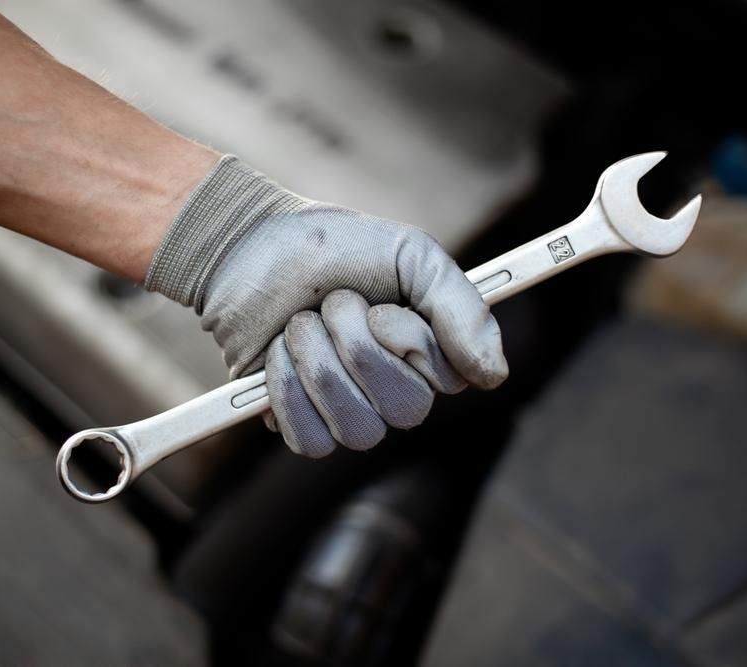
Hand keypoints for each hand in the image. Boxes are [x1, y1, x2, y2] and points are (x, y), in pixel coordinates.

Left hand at [146, 157, 507, 456]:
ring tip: (300, 324)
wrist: (252, 247)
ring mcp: (349, 414)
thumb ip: (461, 306)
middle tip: (332, 306)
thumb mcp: (412, 255)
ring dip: (316, 362)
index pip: (447, 381)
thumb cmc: (336, 247)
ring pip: (358, 429)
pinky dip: (286, 391)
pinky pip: (310, 441)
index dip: (410, 343)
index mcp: (429, 353)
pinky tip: (278, 357)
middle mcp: (396, 391)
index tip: (381, 307)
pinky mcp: (301, 425)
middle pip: (404, 409)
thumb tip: (494, 375)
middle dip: (356, 344)